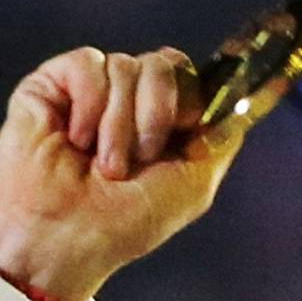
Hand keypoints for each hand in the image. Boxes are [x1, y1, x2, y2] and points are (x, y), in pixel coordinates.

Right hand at [0, 46, 245, 300]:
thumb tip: (251, 96)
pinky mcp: (51, 85)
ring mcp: (90, 90)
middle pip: (164, 62)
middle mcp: (127, 99)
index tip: (187, 126)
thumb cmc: (127, 222)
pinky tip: (77, 140)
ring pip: (126, 65)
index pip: (188, 73)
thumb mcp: (195, 183)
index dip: (192, 96)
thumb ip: (222, 137)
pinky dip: (90, 105)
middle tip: (142, 157)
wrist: (67, 237)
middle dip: (159, 112)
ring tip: (105, 165)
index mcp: (163, 119)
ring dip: (121, 124)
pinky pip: (87, 63)